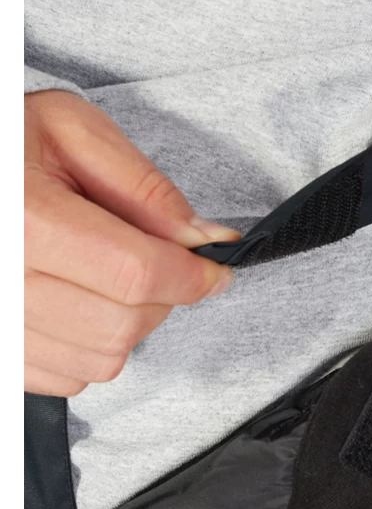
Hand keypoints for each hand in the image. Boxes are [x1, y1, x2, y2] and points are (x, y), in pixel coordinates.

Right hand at [24, 89, 240, 395]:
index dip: (192, 277)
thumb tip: (204, 239)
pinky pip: (71, 378)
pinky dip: (92, 348)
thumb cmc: (5, 144)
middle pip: (125, 324)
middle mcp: (4, 282)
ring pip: (103, 359)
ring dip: (129, 326)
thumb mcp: (71, 131)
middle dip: (161, 298)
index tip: (214, 270)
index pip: (137, 274)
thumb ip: (145, 188)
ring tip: (107, 278)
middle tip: (154, 263)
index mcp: (24, 219)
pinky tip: (79, 304)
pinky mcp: (1, 358)